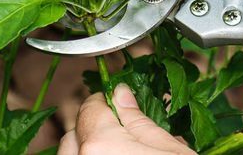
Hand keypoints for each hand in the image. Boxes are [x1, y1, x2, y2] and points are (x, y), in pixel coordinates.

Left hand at [58, 84, 194, 154]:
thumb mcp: (168, 149)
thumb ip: (138, 120)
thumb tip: (121, 94)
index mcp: (101, 143)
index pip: (90, 108)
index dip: (105, 103)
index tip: (118, 105)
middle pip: (73, 134)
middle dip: (93, 130)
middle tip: (121, 134)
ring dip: (86, 149)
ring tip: (117, 152)